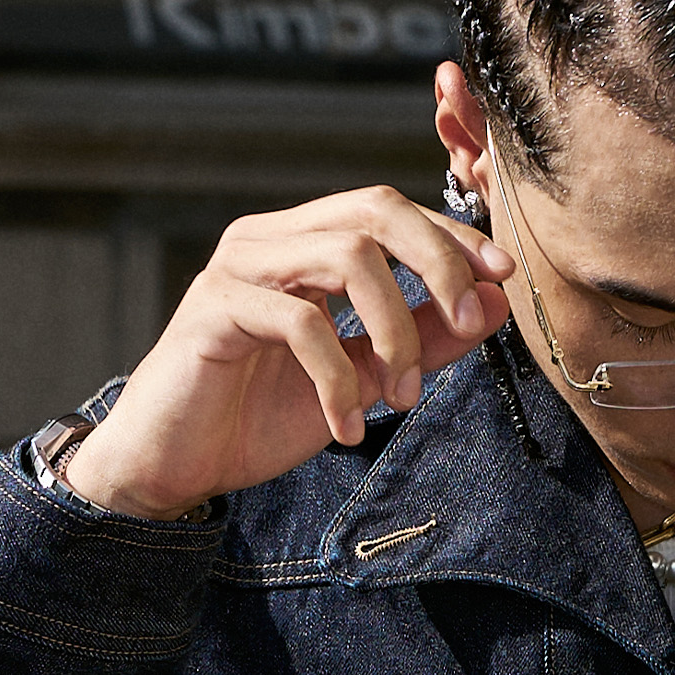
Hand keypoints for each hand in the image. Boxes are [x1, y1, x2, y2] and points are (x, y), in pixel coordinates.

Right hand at [62, 186, 517, 519]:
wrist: (174, 464)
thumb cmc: (258, 417)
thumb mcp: (362, 378)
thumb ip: (424, 340)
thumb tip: (495, 301)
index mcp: (303, 245)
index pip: (388, 211)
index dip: (449, 238)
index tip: (501, 276)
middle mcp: (271, 240)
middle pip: (374, 210)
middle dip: (436, 263)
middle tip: (471, 322)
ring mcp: (240, 268)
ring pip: (346, 257)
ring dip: (395, 331)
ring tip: (400, 398)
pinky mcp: (215, 308)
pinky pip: (301, 323)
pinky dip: (337, 379)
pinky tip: (345, 428)